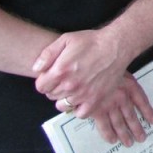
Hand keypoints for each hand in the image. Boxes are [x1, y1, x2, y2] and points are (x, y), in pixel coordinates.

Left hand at [33, 29, 152, 142]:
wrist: (116, 46)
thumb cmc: (92, 41)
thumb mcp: (66, 39)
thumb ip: (47, 54)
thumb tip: (36, 70)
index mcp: (60, 71)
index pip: (41, 87)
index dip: (45, 81)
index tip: (52, 77)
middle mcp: (70, 85)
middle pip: (51, 96)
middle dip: (55, 88)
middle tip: (66, 79)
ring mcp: (83, 94)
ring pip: (63, 106)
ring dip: (66, 98)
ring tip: (74, 88)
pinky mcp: (96, 99)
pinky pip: (80, 113)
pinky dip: (79, 108)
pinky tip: (82, 98)